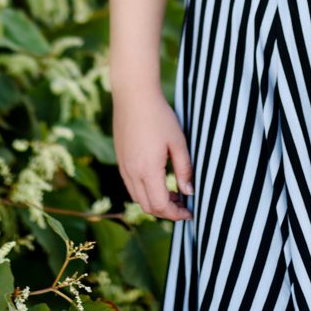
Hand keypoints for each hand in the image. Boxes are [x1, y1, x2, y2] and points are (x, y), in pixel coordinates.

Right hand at [113, 87, 193, 221]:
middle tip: (184, 204)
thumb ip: (184, 169)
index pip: (161, 205)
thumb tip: (189, 192)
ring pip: (138, 198)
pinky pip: (131, 186)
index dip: (176, 214)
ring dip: (155, 202)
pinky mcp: (120, 160)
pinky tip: (159, 180)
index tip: (190, 212)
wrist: (133, 96)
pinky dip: (145, 191)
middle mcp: (131, 173)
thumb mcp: (178, 142)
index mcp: (147, 170)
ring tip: (174, 193)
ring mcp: (123, 167)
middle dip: (167, 211)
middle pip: (148, 207)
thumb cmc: (159, 116)